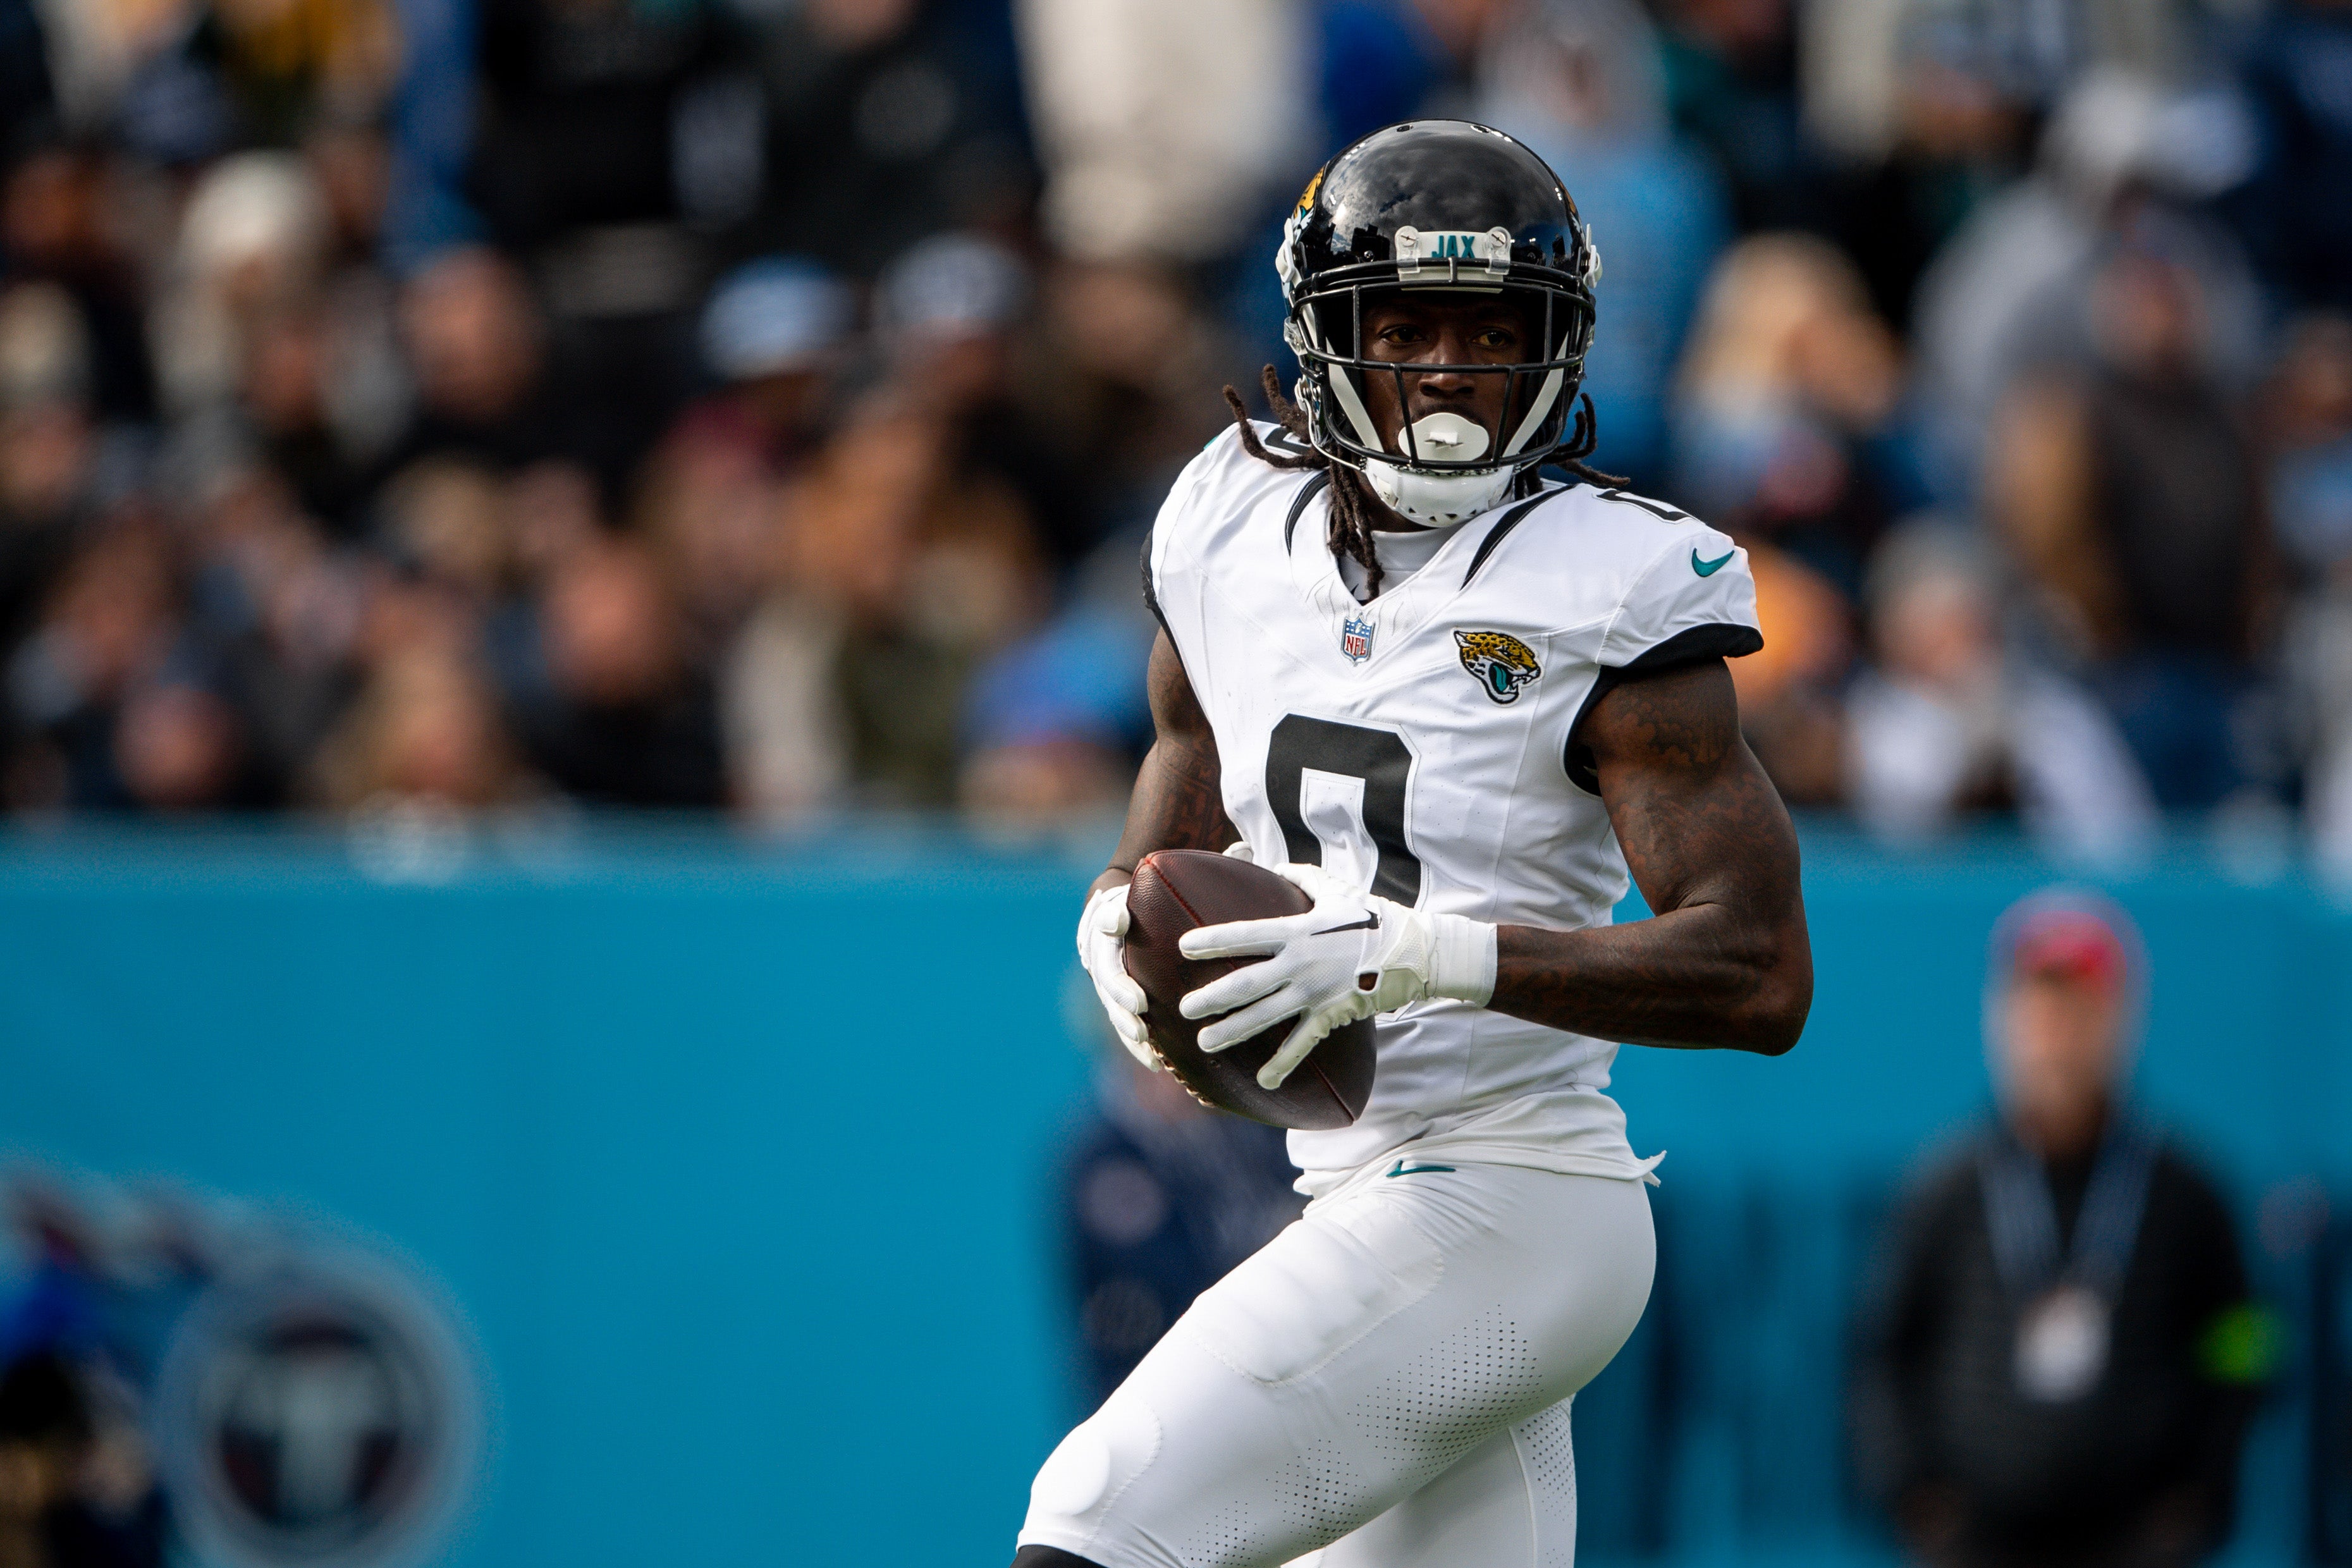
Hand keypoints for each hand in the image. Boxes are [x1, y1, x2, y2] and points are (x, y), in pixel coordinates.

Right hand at [1078, 882, 1155, 1068]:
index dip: (1122, 989)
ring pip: (1115, 1015)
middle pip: (1109, 998)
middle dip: (1125, 1017)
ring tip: (1150, 1056)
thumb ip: (1117, 911)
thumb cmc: (1130, 899)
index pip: (1109, 969)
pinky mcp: (1118, 1000)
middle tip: (1143, 1031)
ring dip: (1131, 1037)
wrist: (1117, 907)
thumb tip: (1118, 922)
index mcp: (1100, 942)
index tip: (1140, 1004)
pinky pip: (1125, 1024)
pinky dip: (1138, 1045)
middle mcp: (1100, 967)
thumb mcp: (1123, 897)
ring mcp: (1107, 986)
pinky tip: (1156, 1063)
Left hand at [1176, 863, 1495, 1089]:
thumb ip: (1300, 877)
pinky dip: (1283, 1064)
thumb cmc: (1374, 916)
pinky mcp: (1332, 1015)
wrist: (1417, 951)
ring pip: (1266, 1017)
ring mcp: (1315, 993)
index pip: (1246, 934)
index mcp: (1298, 930)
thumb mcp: (1337, 889)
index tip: (1183, 947)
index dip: (1213, 941)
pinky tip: (1264, 1081)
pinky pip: (1302, 1043)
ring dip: (1233, 1031)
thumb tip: (1271, 865)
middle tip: (1183, 1009)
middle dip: (1212, 997)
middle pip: (1247, 984)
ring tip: (1204, 1043)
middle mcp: (1301, 964)